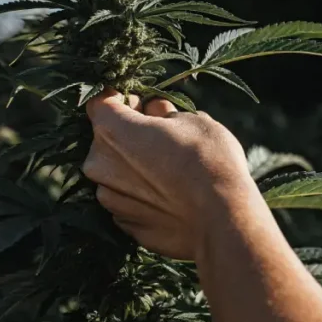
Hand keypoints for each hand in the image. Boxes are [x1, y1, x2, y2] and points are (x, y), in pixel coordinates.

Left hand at [83, 88, 259, 259]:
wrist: (223, 221)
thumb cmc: (209, 162)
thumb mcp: (193, 121)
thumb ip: (164, 113)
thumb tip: (155, 111)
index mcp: (113, 131)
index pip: (98, 103)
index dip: (120, 98)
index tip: (142, 103)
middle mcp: (100, 165)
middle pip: (106, 138)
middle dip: (129, 132)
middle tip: (163, 135)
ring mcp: (110, 198)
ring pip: (115, 171)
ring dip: (134, 165)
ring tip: (170, 169)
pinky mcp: (124, 223)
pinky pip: (127, 198)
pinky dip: (141, 193)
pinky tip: (170, 194)